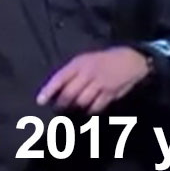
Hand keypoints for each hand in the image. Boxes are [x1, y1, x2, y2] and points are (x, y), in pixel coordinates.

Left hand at [35, 47, 150, 113]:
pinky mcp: (110, 94)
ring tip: (70, 110)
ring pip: (81, 101)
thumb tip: (54, 89)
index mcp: (79, 64)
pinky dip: (89, 110)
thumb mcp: (84, 60)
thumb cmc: (101, 61)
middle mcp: (88, 74)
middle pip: (69, 93)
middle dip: (61, 103)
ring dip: (74, 108)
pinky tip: (86, 110)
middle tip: (57, 108)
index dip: (49, 90)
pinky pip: (95, 107)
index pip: (60, 78)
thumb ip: (70, 74)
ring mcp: (99, 84)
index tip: (40, 101)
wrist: (128, 60)